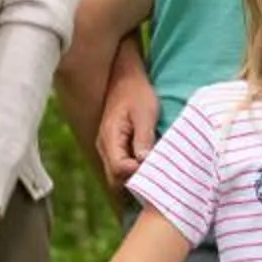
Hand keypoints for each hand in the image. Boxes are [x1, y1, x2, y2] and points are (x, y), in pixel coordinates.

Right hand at [97, 61, 160, 188]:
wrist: (125, 78)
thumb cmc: (137, 93)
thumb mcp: (145, 113)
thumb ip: (144, 137)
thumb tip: (143, 161)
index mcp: (110, 137)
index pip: (119, 169)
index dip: (137, 174)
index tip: (156, 169)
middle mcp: (104, 146)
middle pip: (114, 179)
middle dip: (135, 183)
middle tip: (158, 179)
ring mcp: (106, 148)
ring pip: (116, 176)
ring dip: (134, 179)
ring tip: (155, 176)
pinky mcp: (113, 148)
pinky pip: (119, 168)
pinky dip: (132, 173)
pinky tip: (149, 169)